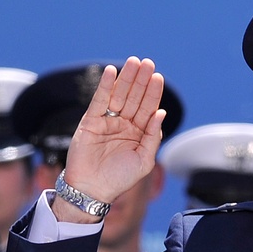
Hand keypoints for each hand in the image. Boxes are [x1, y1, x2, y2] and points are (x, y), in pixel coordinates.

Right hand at [52, 56, 167, 221]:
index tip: (157, 77)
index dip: (153, 93)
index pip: (148, 108)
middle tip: (147, 63)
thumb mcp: (144, 160)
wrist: (93, 189)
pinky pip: (99, 100)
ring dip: (127, 78)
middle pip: (135, 97)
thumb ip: (153, 136)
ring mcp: (108, 121)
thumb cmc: (120, 178)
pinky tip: (112, 72)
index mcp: (139, 133)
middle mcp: (124, 124)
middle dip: (141, 80)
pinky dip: (105, 85)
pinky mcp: (91, 121)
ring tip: (134, 62)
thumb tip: (161, 113)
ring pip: (119, 95)